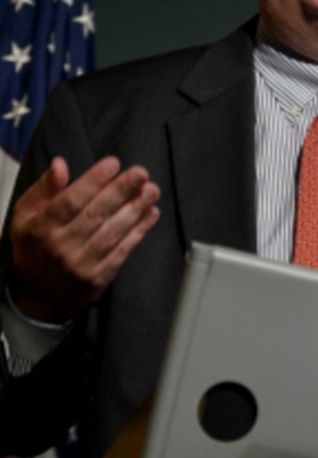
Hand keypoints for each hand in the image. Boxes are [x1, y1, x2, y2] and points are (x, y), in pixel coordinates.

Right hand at [8, 156, 160, 322]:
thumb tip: (61, 164)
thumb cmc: (35, 245)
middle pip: (95, 214)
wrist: (38, 294)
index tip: (113, 163)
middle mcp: (59, 247)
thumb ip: (44, 189)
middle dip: (121, 191)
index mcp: (40, 228)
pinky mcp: (98, 278)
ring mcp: (80, 264)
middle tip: (141, 173)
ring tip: (151, 191)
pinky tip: (151, 214)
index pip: (69, 201)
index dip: (92, 181)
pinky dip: (139, 231)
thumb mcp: (26, 215)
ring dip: (135, 209)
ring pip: (112, 232)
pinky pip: (122, 251)